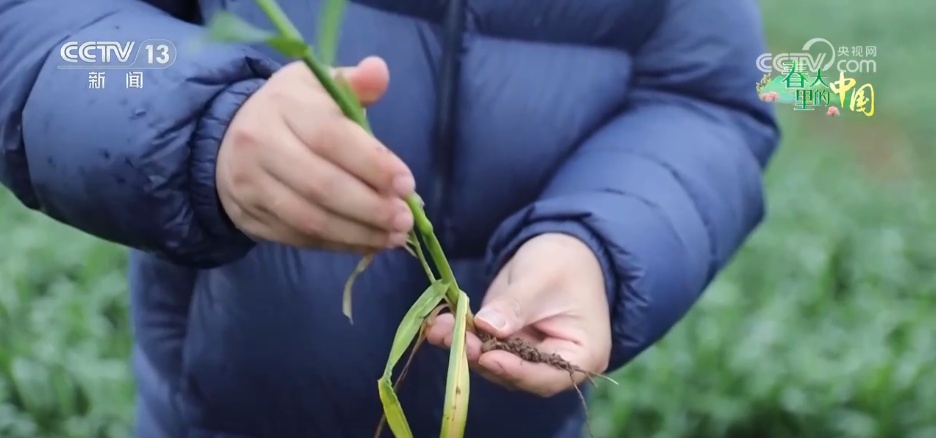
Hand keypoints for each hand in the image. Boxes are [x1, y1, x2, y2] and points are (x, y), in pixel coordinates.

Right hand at [216, 57, 414, 251]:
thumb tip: (379, 72)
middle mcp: (261, 144)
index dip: (372, 164)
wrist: (226, 136)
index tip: (407, 184)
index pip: (331, 137)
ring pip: (309, 219)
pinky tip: (367, 241)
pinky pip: (299, 238)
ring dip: (358, 232)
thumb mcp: (317, 83)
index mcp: (285, 104)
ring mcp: (251, 185)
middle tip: (405, 220)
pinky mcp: (250, 216)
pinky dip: (338, 244)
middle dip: (370, 207)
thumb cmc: (291, 109)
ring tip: (393, 236)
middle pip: (321, 185)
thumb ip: (353, 82)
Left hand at [426, 233, 611, 396]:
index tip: (487, 357)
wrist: (560, 249)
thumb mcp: (542, 279)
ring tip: (438, 329)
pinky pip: (485, 347)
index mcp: (583, 355)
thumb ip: (516, 305)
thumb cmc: (563, 262)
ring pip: (495, 363)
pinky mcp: (509, 346)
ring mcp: (530, 357)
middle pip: (517, 374)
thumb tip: (487, 326)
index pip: (548, 376)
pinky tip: (439, 325)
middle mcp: (556, 365)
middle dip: (481, 357)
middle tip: (453, 338)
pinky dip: (463, 336)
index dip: (516, 372)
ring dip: (465, 348)